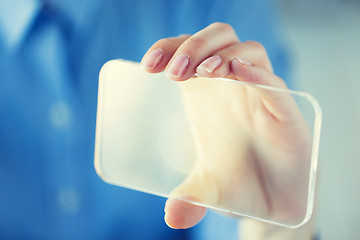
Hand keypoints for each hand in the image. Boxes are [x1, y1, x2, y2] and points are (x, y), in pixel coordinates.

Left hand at [141, 23, 313, 238]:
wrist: (275, 201)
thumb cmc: (239, 183)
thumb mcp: (206, 190)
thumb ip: (188, 200)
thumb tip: (172, 217)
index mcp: (206, 94)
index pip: (187, 52)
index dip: (168, 48)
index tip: (147, 66)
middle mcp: (231, 87)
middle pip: (216, 40)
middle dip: (192, 46)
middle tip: (171, 72)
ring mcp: (258, 94)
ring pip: (244, 50)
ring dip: (220, 54)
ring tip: (201, 73)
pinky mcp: (283, 109)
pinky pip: (272, 81)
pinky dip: (254, 72)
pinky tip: (235, 71)